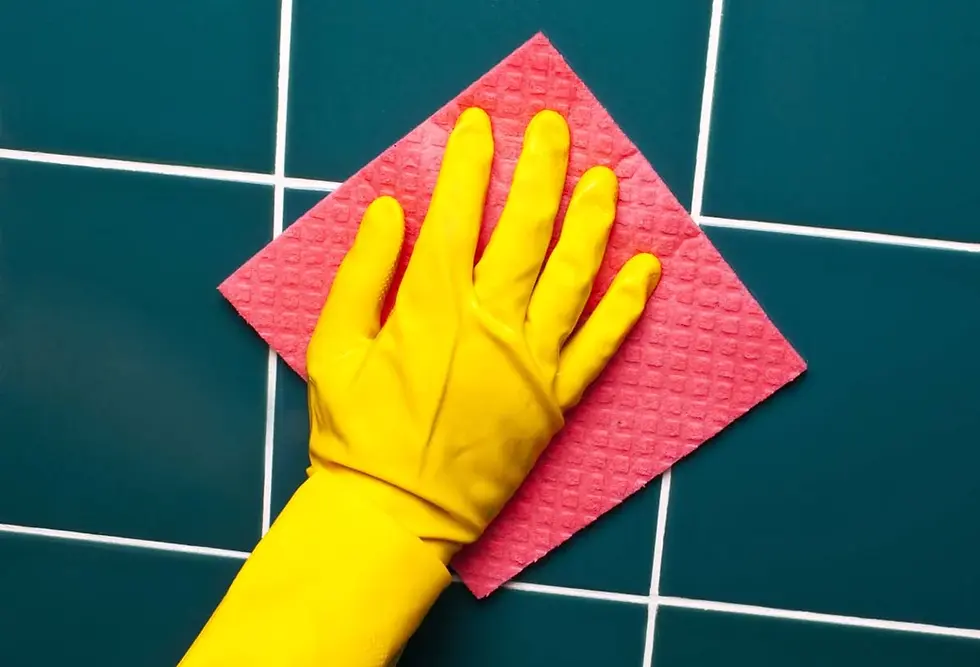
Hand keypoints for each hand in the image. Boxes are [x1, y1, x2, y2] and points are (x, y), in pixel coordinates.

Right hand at [306, 107, 660, 562]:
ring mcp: (531, 361)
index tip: (478, 125)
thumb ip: (362, 274)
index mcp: (429, 307)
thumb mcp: (332, 349)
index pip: (454, 216)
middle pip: (524, 230)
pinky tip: (646, 268)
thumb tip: (391, 211)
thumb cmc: (356, 433)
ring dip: (591, 222)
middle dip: (539, 170)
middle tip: (553, 128)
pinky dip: (625, 305)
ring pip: (571, 276)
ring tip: (607, 179)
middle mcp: (489, 324)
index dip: (468, 164)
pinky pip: (600, 345)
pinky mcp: (557, 399)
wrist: (395, 513)